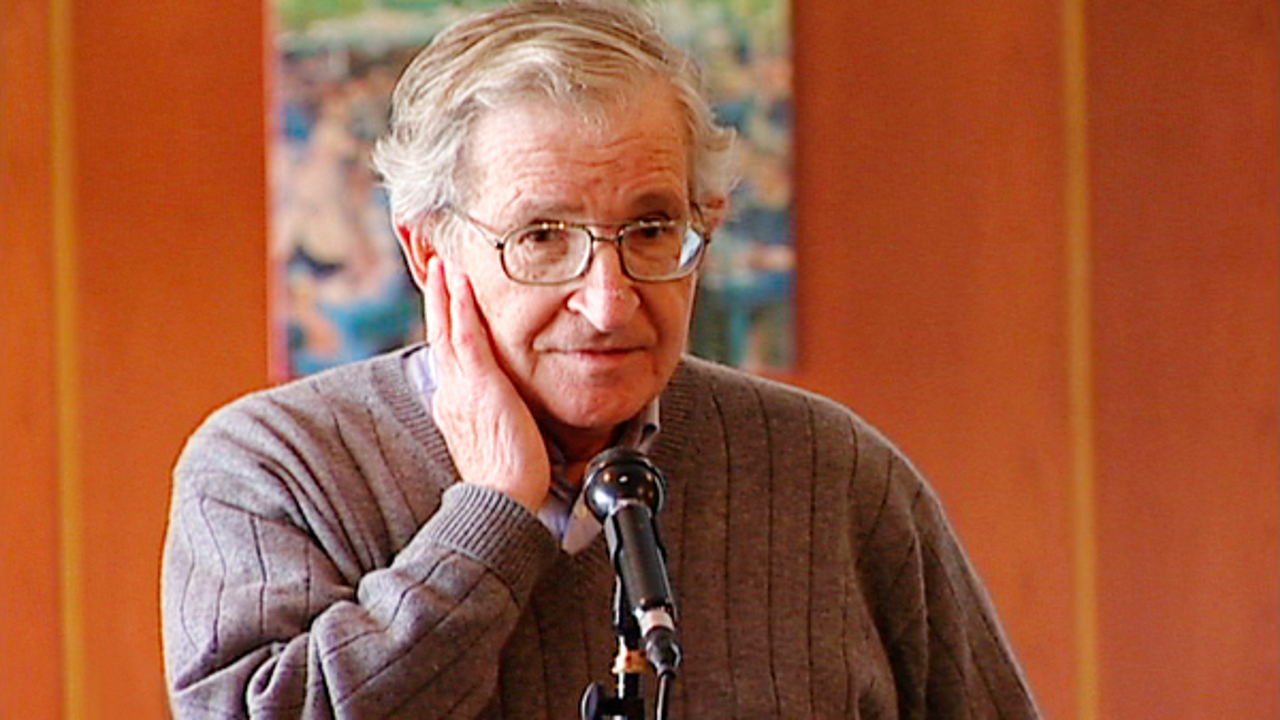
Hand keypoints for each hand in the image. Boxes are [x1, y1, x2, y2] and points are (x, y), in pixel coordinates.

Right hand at [425, 256, 550, 512]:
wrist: (503, 500)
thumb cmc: (509, 480)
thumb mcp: (497, 437)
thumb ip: (498, 415)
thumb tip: (511, 405)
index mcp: (455, 405)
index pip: (448, 355)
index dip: (445, 324)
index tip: (446, 300)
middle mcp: (452, 393)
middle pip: (440, 335)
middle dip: (438, 300)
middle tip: (438, 268)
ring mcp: (462, 389)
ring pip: (447, 330)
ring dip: (446, 294)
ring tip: (445, 265)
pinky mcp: (479, 388)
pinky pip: (466, 339)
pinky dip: (461, 309)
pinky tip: (462, 286)